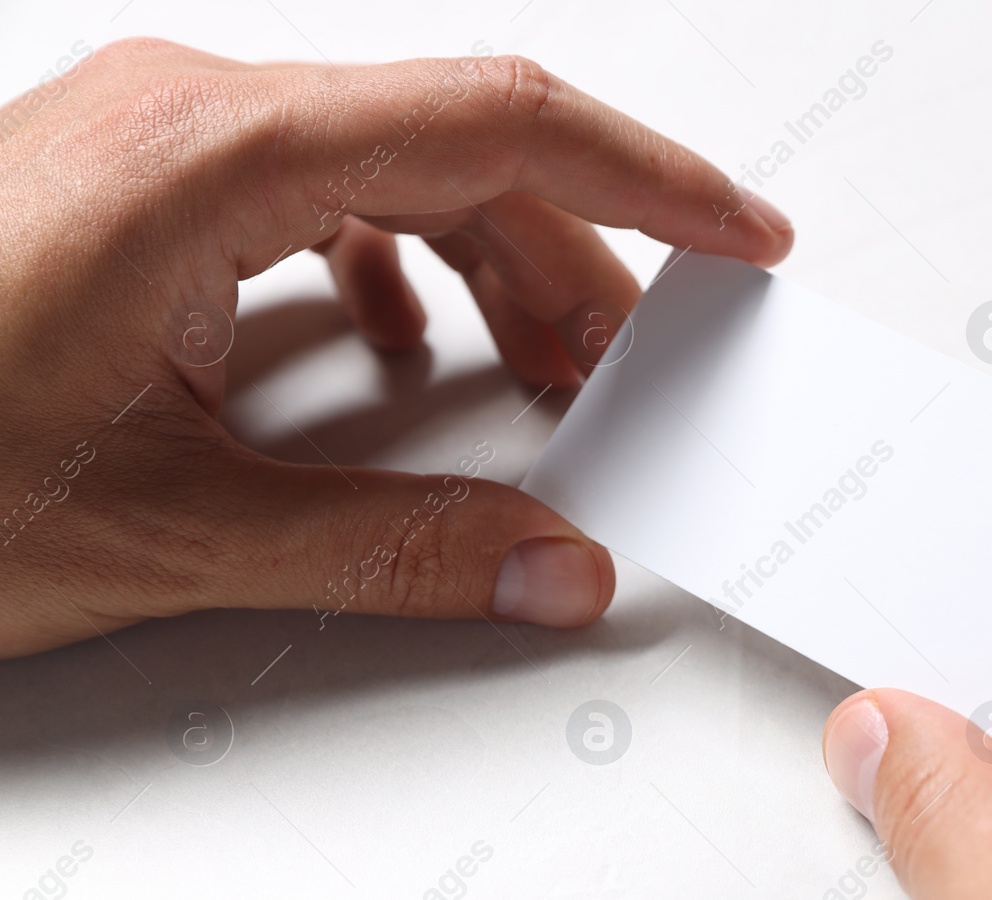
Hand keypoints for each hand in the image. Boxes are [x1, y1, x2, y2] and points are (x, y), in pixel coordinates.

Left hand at [0, 37, 790, 656]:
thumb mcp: (162, 533)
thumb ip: (389, 549)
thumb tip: (551, 565)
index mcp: (210, 157)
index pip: (501, 122)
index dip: (654, 180)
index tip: (743, 237)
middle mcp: (182, 115)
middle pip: (459, 147)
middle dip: (579, 261)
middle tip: (638, 373)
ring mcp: (146, 140)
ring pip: (388, 165)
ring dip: (489, 263)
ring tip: (543, 369)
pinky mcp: (121, 184)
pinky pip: (309, 192)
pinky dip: (391, 262)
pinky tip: (396, 340)